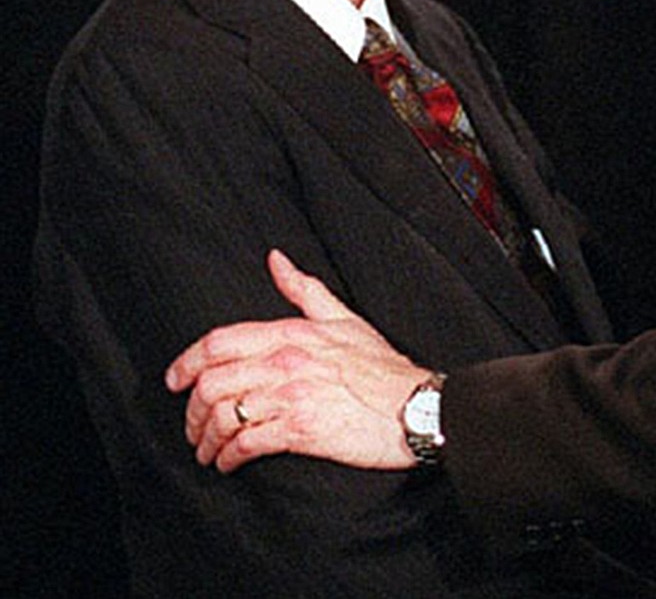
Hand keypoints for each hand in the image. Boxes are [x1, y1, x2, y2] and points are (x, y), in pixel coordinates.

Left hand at [165, 249, 430, 472]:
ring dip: (206, 438)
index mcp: (292, 333)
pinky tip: (229, 462)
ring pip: (223, 415)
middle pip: (212, 382)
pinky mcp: (300, 429)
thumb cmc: (381, 366)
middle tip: (192, 427)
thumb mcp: (343, 318)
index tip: (174, 380)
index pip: (220, 341)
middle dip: (191, 411)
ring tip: (208, 450)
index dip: (187, 362)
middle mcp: (286, 362)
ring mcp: (292, 395)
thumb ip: (304, 289)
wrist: (414, 405)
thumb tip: (275, 259)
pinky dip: (228, 456)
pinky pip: (246, 442)